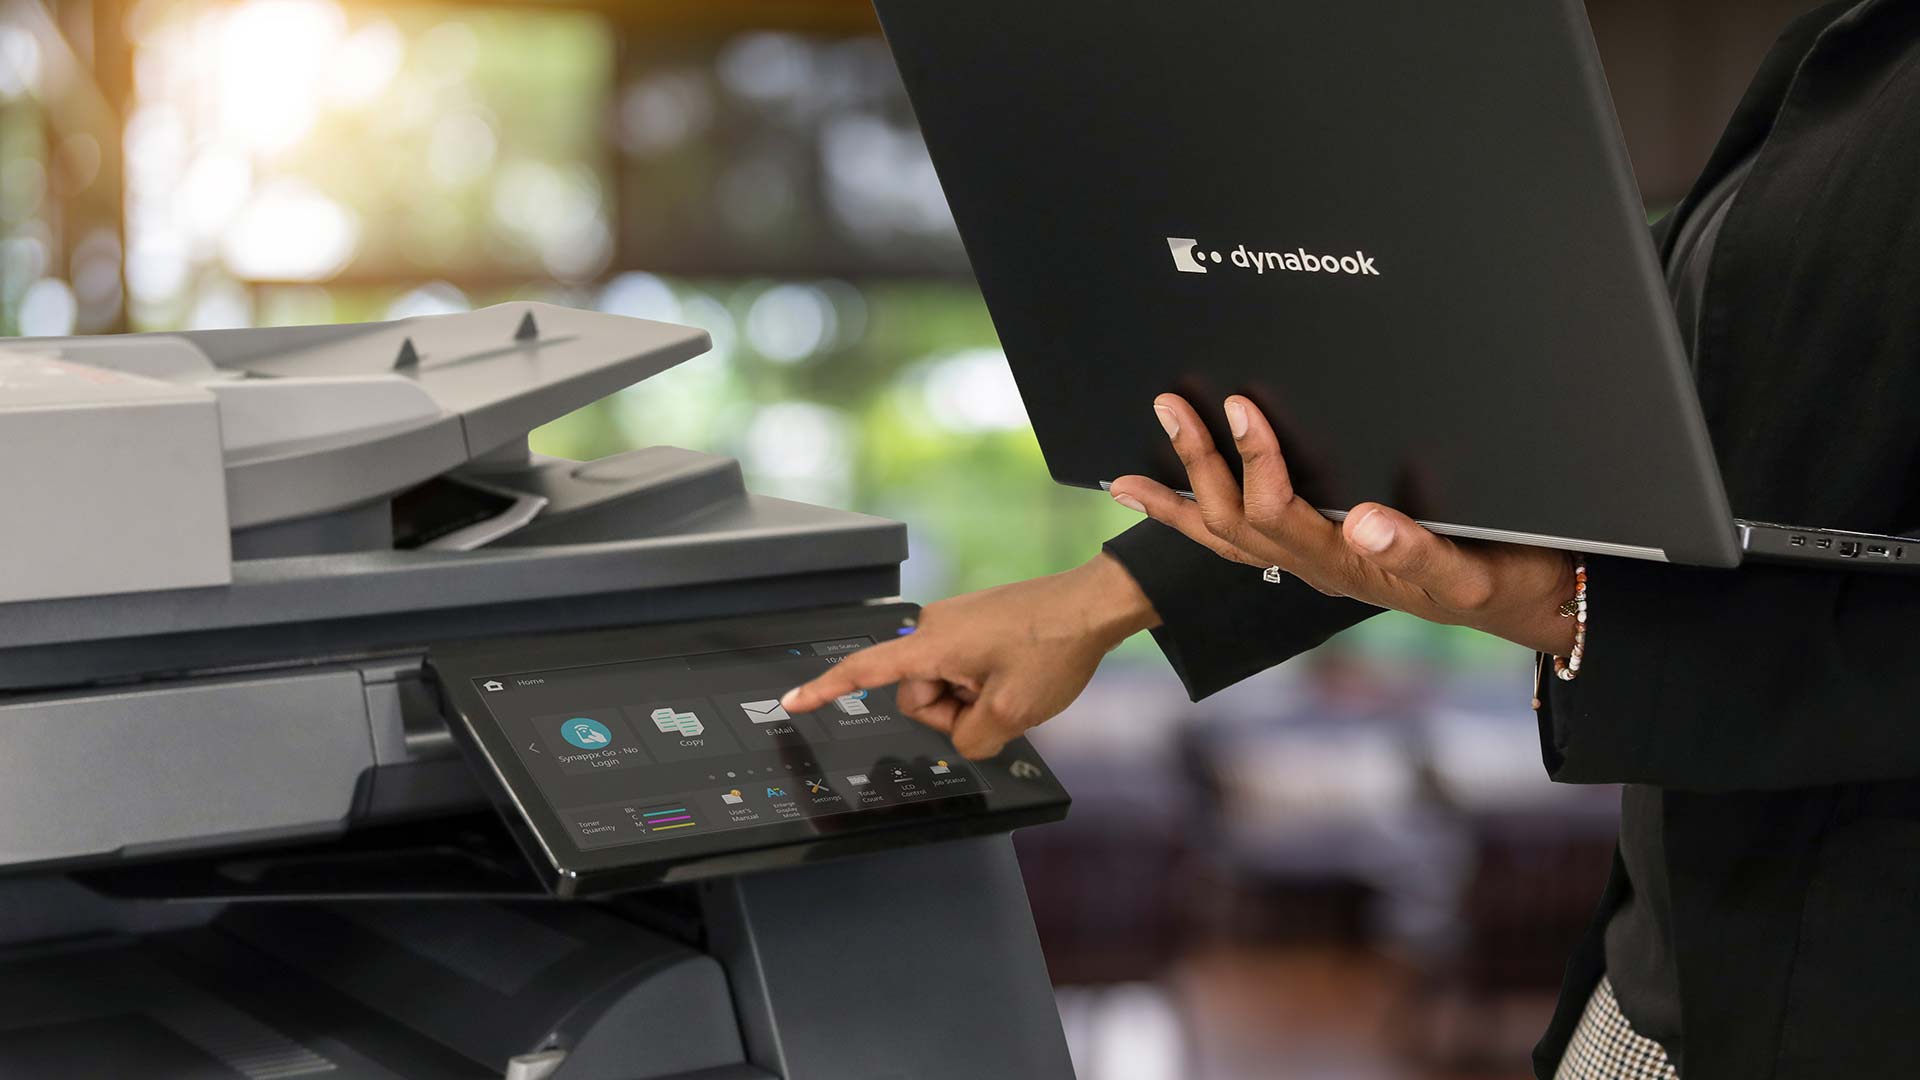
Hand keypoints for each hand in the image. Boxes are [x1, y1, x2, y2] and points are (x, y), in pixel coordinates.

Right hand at [780, 554, 1157, 758]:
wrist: (1092, 605)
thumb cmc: (1055, 645)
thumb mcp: (1013, 714)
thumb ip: (972, 740)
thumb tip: (965, 737)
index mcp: (933, 645)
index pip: (865, 671)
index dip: (826, 690)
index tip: (794, 701)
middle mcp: (934, 627)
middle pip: (917, 695)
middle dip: (953, 712)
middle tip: (999, 703)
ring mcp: (954, 623)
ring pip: (942, 684)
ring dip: (972, 697)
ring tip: (1013, 683)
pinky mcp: (972, 623)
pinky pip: (961, 667)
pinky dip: (983, 681)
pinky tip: (1016, 672)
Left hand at [1107, 394, 1577, 655]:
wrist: (1524, 602)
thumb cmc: (1505, 577)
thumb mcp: (1472, 571)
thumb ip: (1419, 552)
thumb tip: (1364, 522)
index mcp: (1345, 562)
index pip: (1278, 513)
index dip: (1253, 460)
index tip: (1239, 407)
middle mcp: (1316, 564)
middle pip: (1233, 521)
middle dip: (1197, 463)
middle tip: (1170, 404)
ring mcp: (1311, 563)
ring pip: (1225, 537)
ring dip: (1179, 497)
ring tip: (1129, 474)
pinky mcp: (1318, 555)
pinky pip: (1240, 543)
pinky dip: (1194, 523)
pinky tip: (1167, 500)